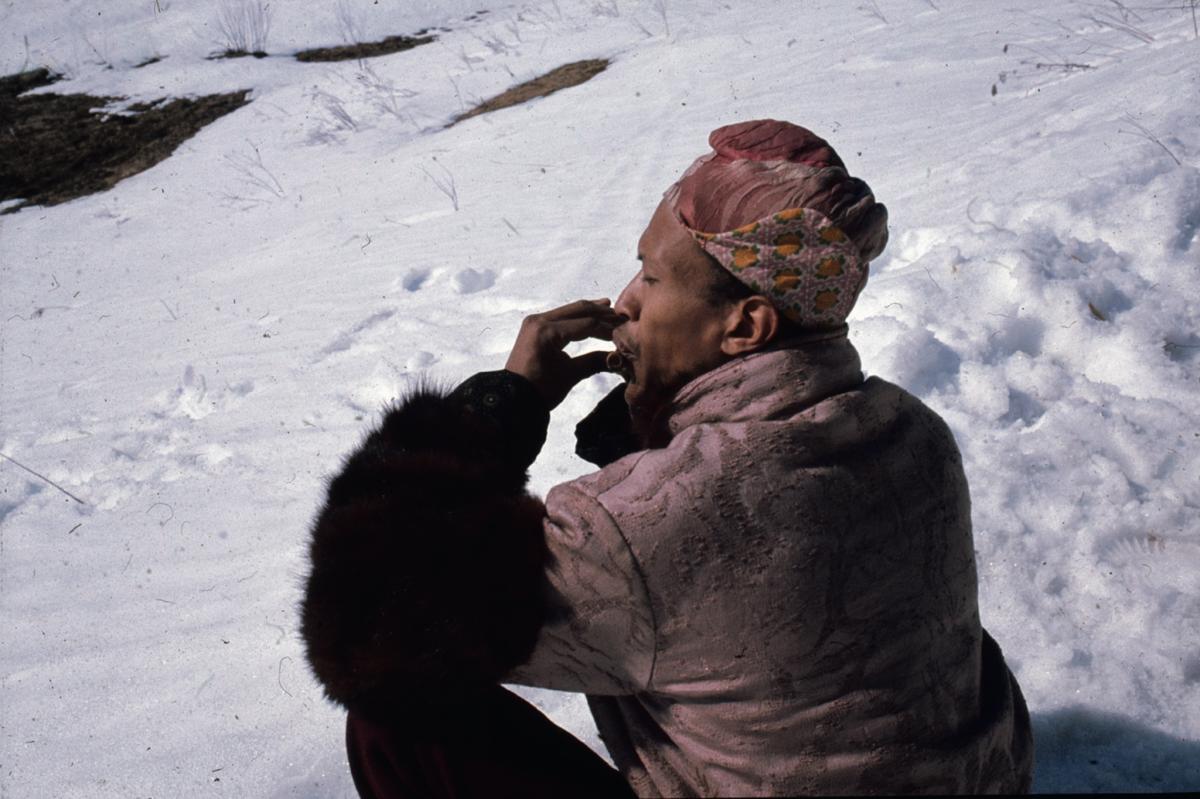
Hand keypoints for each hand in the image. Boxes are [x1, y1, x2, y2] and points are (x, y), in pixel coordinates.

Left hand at [505, 298, 623, 409]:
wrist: (512, 399)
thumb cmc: (541, 390)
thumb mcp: (570, 375)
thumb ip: (595, 361)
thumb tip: (619, 356)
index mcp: (547, 331)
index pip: (586, 324)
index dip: (607, 328)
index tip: (624, 331)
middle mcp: (540, 320)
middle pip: (578, 310)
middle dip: (600, 313)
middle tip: (621, 316)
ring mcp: (535, 322)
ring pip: (569, 311)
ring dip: (589, 312)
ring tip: (610, 310)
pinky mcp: (534, 327)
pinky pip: (560, 317)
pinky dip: (576, 318)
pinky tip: (590, 316)